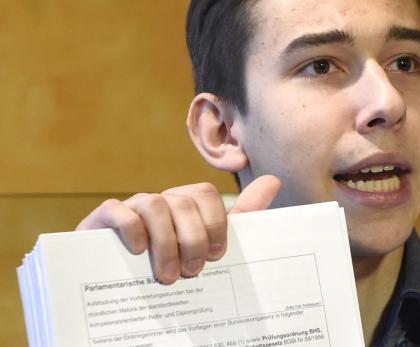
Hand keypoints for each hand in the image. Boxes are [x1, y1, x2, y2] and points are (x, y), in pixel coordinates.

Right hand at [76, 175, 280, 283]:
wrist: (116, 274)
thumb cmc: (170, 258)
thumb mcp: (207, 241)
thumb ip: (242, 214)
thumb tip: (274, 180)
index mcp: (186, 203)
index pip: (206, 194)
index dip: (215, 223)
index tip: (216, 256)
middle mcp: (162, 200)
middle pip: (183, 202)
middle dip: (192, 240)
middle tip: (191, 272)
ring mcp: (132, 206)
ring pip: (155, 205)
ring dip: (166, 243)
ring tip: (168, 275)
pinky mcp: (104, 217)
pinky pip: (118, 211)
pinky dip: (132, 229)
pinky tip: (138, 252)